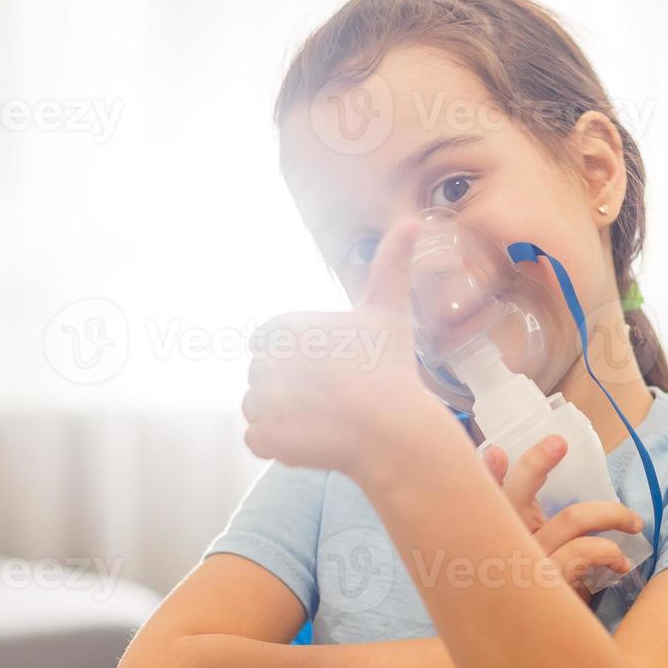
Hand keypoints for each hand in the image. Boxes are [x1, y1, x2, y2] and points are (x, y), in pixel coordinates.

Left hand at [241, 220, 443, 480]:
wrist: (395, 430)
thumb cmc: (391, 369)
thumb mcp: (389, 311)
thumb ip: (391, 265)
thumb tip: (410, 221)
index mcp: (285, 326)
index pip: (268, 341)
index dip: (297, 357)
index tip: (329, 368)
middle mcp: (265, 360)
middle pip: (263, 376)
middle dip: (290, 388)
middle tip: (333, 396)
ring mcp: (262, 402)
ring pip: (258, 408)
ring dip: (283, 417)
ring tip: (324, 419)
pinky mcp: (264, 437)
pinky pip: (258, 440)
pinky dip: (279, 445)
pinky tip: (313, 439)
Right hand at [482, 438, 641, 600]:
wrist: (533, 662)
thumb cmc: (540, 613)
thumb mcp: (537, 574)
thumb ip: (545, 541)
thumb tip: (584, 514)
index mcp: (500, 540)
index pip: (485, 496)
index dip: (488, 469)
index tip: (496, 449)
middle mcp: (506, 548)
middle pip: (515, 493)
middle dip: (536, 461)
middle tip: (559, 443)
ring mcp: (526, 567)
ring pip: (572, 518)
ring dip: (612, 514)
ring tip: (633, 522)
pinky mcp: (549, 587)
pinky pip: (585, 551)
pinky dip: (610, 551)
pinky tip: (622, 564)